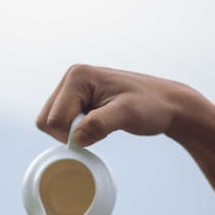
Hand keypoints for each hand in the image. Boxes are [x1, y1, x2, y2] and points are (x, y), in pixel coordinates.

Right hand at [37, 64, 192, 146]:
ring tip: (102, 125)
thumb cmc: (152, 106)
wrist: (167, 104)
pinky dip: (80, 131)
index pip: (53, 120)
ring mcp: (74, 88)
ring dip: (75, 133)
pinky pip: (64, 123)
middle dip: (70, 133)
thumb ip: (99, 124)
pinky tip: (100, 125)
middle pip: (46, 121)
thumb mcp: (127, 114)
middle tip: (101, 129)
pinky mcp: (79, 98)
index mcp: (77, 76)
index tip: (101, 131)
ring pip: (53, 124)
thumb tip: (74, 138)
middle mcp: (71, 78)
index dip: (73, 135)